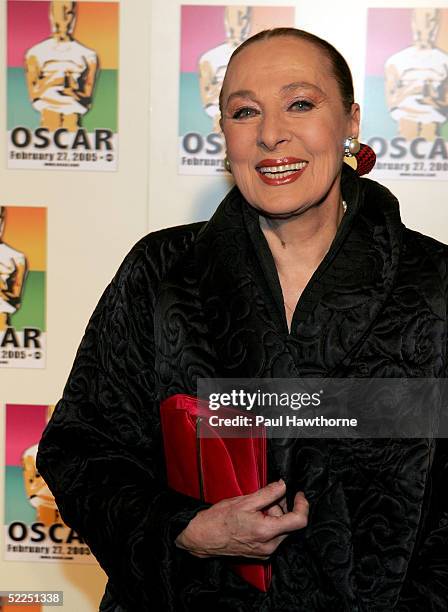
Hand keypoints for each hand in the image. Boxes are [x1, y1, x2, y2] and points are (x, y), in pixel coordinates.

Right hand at [175, 479, 308, 559]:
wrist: (203, 537)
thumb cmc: (219, 519)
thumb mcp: (245, 501)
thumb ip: (268, 493)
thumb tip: (283, 485)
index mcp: (267, 532)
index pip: (298, 521)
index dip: (302, 505)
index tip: (299, 494)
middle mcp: (269, 546)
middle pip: (289, 523)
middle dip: (282, 507)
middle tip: (268, 497)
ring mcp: (265, 552)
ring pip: (281, 529)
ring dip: (274, 515)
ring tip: (256, 507)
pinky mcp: (260, 554)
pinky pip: (273, 536)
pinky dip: (269, 524)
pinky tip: (254, 517)